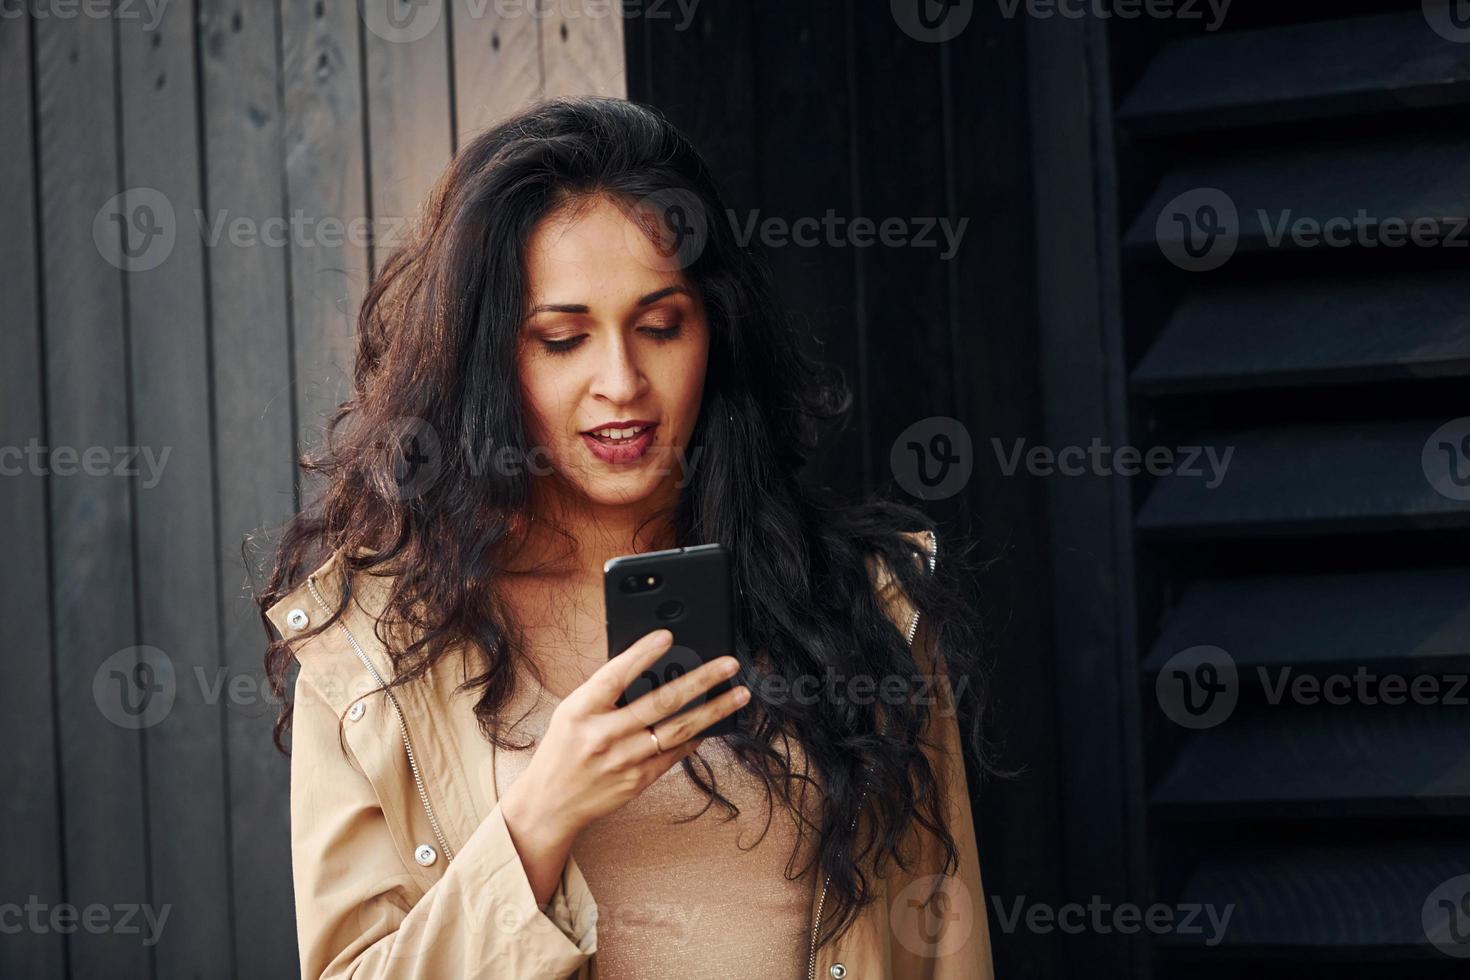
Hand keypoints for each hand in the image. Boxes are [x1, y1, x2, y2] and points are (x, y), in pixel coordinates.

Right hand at [501, 628, 748, 842]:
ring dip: (714, 710)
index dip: (642, 654)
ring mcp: (623, 760)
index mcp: (580, 711)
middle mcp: (603, 735)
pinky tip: (714, 723)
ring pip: (678, 729)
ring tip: (739, 695)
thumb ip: (604, 692)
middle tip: (728, 664)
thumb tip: (651, 665)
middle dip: (700, 680)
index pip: (614, 676)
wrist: (551, 803)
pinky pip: (676, 753)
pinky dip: (696, 735)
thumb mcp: (571, 712)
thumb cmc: (563, 749)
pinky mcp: (639, 781)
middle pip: (660, 702)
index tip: (667, 635)